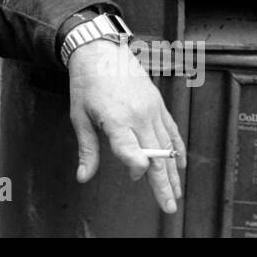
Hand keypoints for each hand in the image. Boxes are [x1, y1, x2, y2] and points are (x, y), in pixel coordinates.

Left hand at [66, 40, 185, 213]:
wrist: (100, 50)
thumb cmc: (86, 83)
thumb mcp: (79, 115)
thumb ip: (87, 148)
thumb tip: (83, 176)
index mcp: (116, 118)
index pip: (130, 148)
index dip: (134, 163)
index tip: (136, 177)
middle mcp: (138, 115)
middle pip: (155, 155)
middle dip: (162, 184)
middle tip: (169, 206)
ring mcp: (152, 110)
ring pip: (166, 147)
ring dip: (171, 173)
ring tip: (175, 194)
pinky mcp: (158, 105)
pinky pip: (171, 131)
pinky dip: (176, 150)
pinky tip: (178, 166)